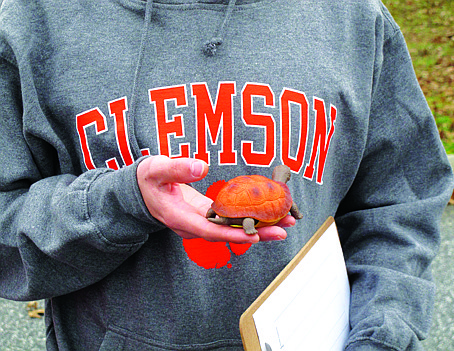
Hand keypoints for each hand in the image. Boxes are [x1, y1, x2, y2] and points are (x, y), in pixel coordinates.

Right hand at [136, 156, 294, 242]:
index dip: (232, 234)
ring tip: (285, 219)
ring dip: (258, 226)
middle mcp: (193, 224)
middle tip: (283, 229)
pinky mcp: (207, 214)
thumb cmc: (148, 179)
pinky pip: (230, 218)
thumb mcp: (156, 169)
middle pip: (227, 233)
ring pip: (231, 227)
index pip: (209, 230)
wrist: (142, 190)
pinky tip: (267, 211)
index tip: (254, 236)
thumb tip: (202, 167)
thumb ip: (176, 168)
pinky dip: (248, 216)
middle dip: (256, 233)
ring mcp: (201, 221)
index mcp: (180, 217)